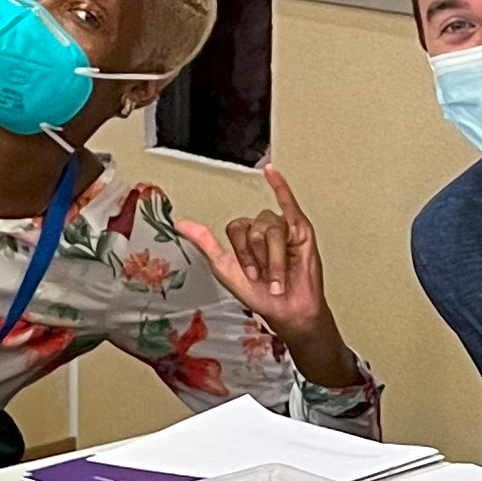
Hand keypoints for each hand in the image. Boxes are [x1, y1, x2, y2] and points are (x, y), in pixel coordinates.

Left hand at [178, 166, 362, 387]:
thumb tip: (180, 224)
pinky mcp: (301, 229)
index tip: (250, 276)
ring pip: (273, 229)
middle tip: (266, 277)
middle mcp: (261, 227)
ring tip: (279, 279)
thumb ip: (206, 244)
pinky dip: (280, 186)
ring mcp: (282, 226)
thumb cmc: (260, 294)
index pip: (236, 228)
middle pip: (255, 228)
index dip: (243, 253)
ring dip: (274, 259)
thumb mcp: (225, 270)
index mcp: (242, 236)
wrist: (288, 310)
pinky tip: (270, 170)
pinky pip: (289, 203)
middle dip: (259, 258)